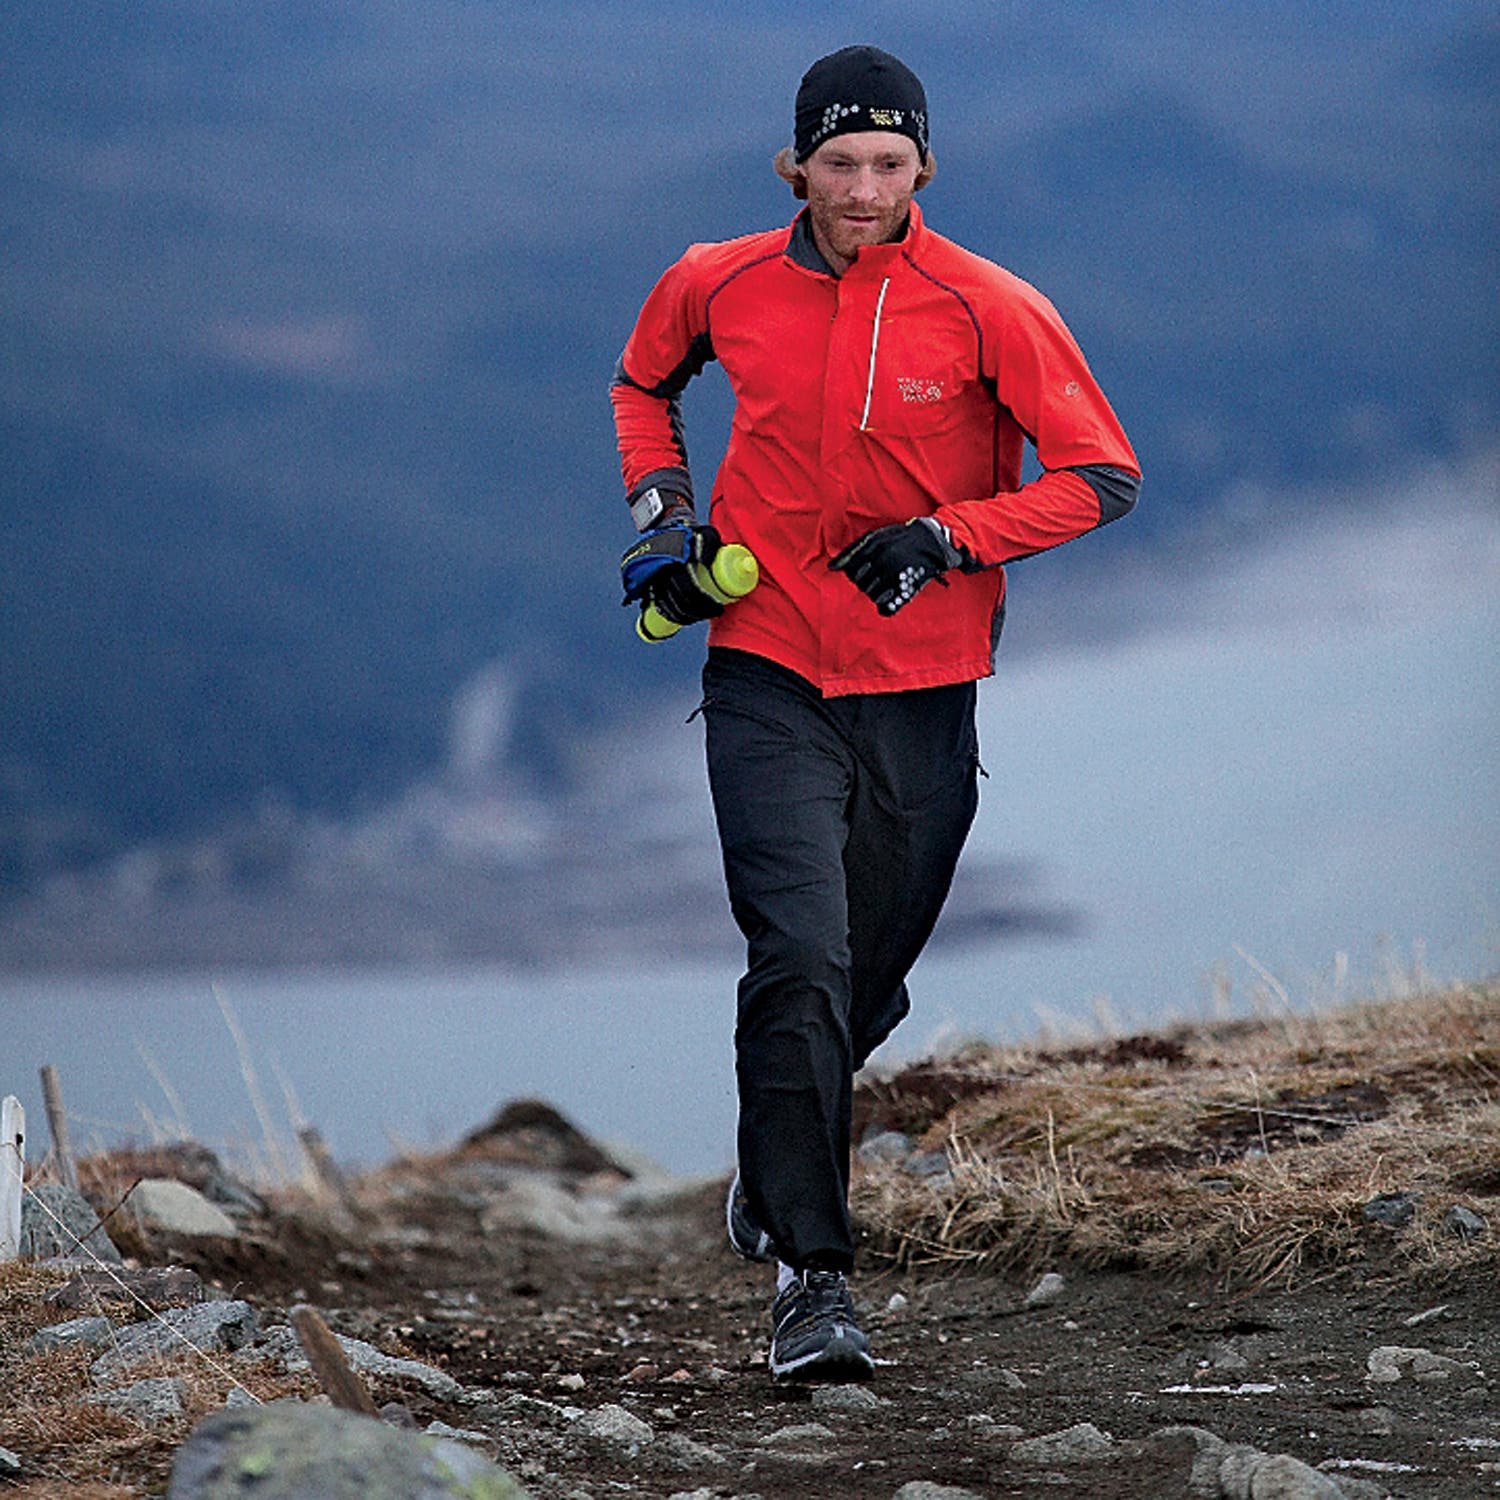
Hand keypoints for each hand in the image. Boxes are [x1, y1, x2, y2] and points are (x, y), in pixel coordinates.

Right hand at [620, 523, 726, 624]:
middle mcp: (663, 572)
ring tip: (697, 616)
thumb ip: (710, 544)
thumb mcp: (706, 533)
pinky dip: (668, 614)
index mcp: (677, 562)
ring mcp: (654, 579)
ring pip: (667, 606)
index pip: (691, 590)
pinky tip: (678, 618)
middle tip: (711, 613)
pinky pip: (656, 604)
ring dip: (683, 616)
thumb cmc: (692, 532)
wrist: (666, 526)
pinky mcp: (648, 584)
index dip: (705, 604)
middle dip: (696, 613)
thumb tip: (705, 563)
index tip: (718, 609)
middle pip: (679, 603)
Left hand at [829, 517, 960, 614]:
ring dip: (876, 594)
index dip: (854, 574)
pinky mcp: (907, 588)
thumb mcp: (877, 536)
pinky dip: (886, 608)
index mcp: (873, 545)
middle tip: (879, 577)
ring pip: (872, 595)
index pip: (850, 570)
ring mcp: (895, 575)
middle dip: (866, 583)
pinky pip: (887, 608)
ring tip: (887, 586)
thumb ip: (853, 550)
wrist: (933, 540)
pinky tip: (889, 602)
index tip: (864, 572)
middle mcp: (882, 559)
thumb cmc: (900, 538)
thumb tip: (830, 567)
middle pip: (860, 584)